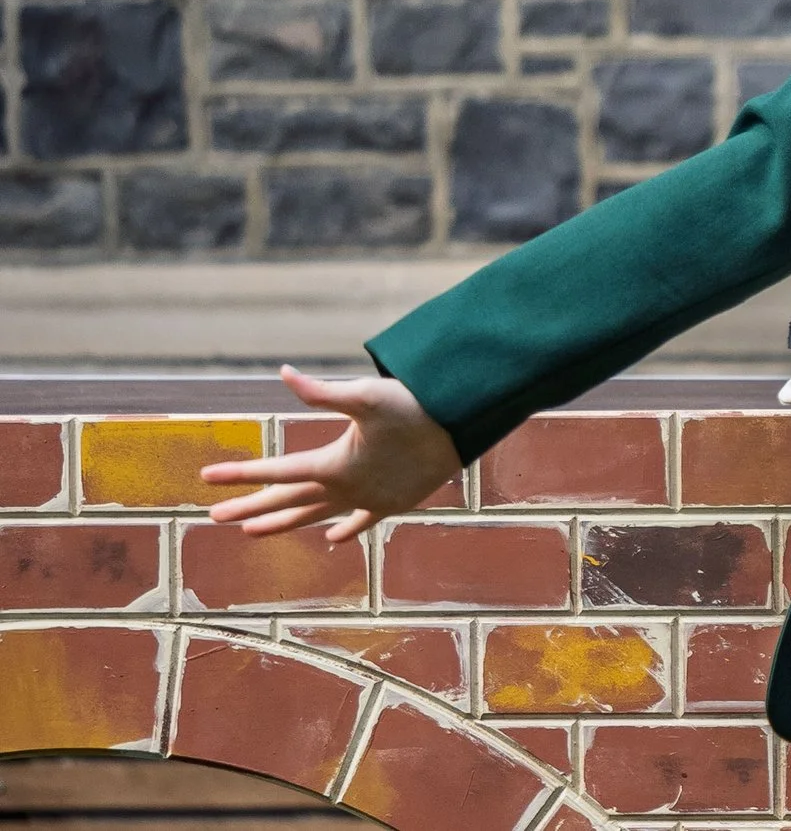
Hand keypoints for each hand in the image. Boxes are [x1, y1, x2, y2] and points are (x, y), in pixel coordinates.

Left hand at [198, 365, 462, 543]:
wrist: (461, 428)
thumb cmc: (414, 406)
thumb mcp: (366, 394)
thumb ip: (321, 390)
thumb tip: (283, 373)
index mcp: (333, 465)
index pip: (276, 472)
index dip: (240, 473)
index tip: (207, 477)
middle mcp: (345, 490)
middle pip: (288, 501)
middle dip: (250, 506)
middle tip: (213, 517)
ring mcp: (368, 500)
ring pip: (315, 516)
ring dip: (283, 523)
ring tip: (251, 532)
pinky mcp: (391, 502)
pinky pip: (360, 522)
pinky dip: (344, 530)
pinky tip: (330, 539)